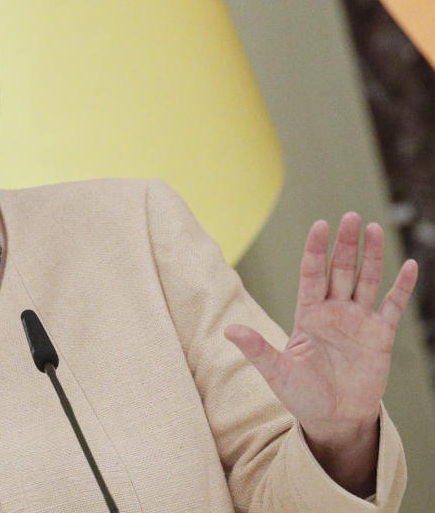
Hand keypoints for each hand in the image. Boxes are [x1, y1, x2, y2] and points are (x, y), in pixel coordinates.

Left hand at [224, 213, 416, 492]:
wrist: (333, 419)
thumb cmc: (301, 395)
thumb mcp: (276, 372)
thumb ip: (256, 349)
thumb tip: (228, 330)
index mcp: (307, 315)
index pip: (311, 274)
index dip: (315, 250)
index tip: (319, 225)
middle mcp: (333, 312)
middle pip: (340, 271)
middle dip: (344, 245)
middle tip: (349, 217)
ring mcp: (358, 322)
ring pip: (366, 281)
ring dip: (371, 256)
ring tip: (373, 228)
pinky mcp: (379, 336)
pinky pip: (391, 307)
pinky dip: (400, 287)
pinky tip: (408, 266)